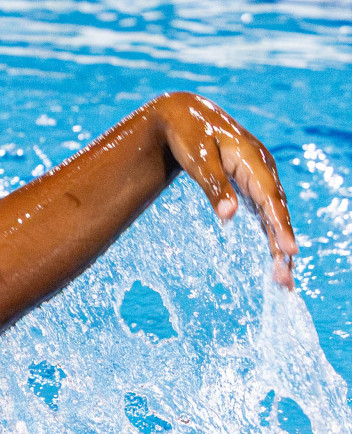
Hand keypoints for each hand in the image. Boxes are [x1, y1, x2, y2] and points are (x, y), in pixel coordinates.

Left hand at [150, 92, 298, 286]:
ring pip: (273, 214)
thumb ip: (214, 186)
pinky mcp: (249, 184)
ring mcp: (257, 176)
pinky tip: (275, 256)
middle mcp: (262, 167)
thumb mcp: (198, 158)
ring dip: (279, 244)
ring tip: (283, 278)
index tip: (288, 251)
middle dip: (282, 245)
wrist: (182, 114)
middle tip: (286, 280)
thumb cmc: (188, 134)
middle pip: (276, 211)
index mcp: (252, 159)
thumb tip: (228, 217)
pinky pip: (264, 212)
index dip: (280, 225)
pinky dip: (270, 233)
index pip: (270, 198)